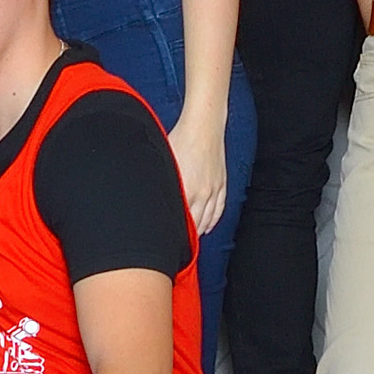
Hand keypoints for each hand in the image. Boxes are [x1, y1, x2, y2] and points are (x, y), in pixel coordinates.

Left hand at [166, 105, 228, 236]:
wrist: (204, 126)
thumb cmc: (181, 139)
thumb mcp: (164, 162)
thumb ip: (160, 182)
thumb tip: (151, 195)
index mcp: (186, 189)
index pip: (180, 220)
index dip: (172, 233)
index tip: (165, 242)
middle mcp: (202, 194)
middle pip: (195, 224)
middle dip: (185, 237)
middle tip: (175, 247)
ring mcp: (214, 190)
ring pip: (208, 220)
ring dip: (199, 231)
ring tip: (190, 241)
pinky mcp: (222, 185)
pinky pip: (219, 210)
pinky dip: (213, 221)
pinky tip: (207, 227)